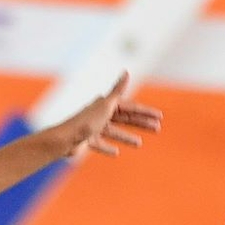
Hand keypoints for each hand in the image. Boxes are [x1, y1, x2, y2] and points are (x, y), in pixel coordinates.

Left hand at [44, 72, 162, 159]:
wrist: (65, 139)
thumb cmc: (86, 121)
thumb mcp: (106, 105)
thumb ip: (117, 90)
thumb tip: (127, 71)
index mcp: (106, 105)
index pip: (130, 107)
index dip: (145, 112)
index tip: (160, 117)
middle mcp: (100, 114)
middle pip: (124, 119)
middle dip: (140, 123)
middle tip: (157, 129)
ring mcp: (93, 128)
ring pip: (113, 132)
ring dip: (126, 136)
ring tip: (139, 143)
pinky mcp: (86, 140)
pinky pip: (99, 144)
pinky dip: (107, 147)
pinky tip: (116, 152)